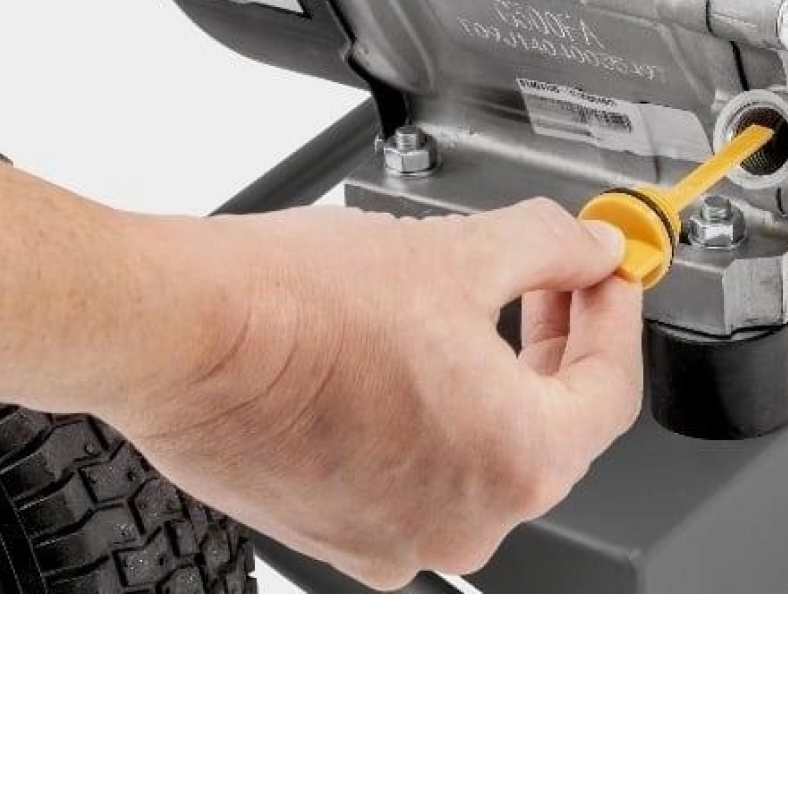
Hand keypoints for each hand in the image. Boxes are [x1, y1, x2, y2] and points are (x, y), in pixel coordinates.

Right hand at [106, 199, 642, 589]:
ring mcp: (398, 539)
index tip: (605, 274)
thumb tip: (587, 248)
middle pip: (549, 427)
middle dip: (556, 343)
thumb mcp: (456, 250)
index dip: (614, 317)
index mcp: (517, 461)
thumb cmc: (295, 308)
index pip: (609, 390)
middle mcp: (467, 521)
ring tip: (473, 304)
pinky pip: (414, 475)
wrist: (173, 334)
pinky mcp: (338, 533)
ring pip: (479, 451)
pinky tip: (407, 356)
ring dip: (491, 379)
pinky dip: (428, 418)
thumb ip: (549, 248)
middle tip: (552, 279)